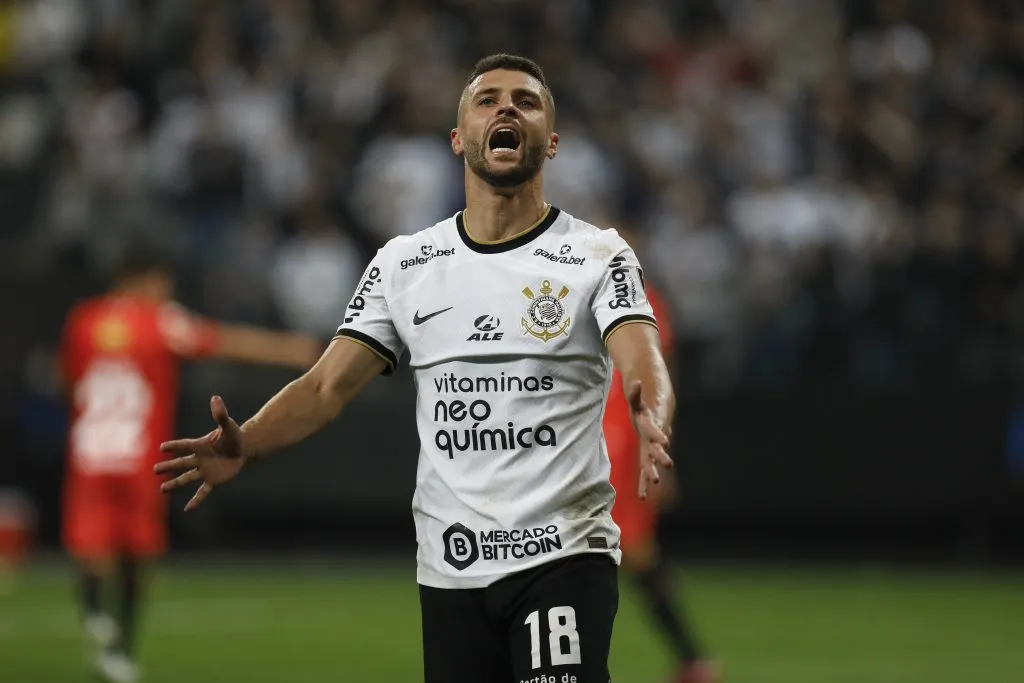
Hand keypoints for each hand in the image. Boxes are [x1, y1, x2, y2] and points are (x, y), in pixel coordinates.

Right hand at [155, 395, 245, 510]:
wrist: (243, 449)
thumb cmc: (233, 436)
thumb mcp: (228, 425)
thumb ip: (220, 414)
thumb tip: (215, 397)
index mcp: (200, 445)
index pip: (185, 446)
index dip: (175, 446)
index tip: (163, 448)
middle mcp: (199, 459)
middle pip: (181, 463)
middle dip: (169, 466)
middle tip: (155, 470)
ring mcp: (204, 470)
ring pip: (187, 478)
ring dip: (175, 483)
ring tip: (162, 489)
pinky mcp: (213, 480)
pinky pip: (203, 492)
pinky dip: (196, 500)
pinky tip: (187, 509)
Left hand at [626, 379, 673, 499]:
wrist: (660, 407)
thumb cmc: (647, 404)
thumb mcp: (638, 400)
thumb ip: (635, 394)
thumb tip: (635, 383)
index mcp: (652, 423)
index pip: (654, 429)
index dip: (658, 434)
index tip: (664, 440)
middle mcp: (653, 437)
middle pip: (656, 447)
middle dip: (660, 456)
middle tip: (668, 465)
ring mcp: (650, 446)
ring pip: (652, 461)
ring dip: (651, 472)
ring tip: (655, 482)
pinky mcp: (646, 452)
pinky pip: (644, 468)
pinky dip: (643, 482)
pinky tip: (642, 496)